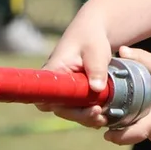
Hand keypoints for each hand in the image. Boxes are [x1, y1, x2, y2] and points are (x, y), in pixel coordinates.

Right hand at [36, 11, 114, 126]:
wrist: (95, 31)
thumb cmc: (91, 37)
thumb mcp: (95, 49)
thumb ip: (96, 67)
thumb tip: (96, 88)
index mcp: (53, 71)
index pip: (46, 96)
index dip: (61, 107)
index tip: (80, 108)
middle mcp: (55, 83)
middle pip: (61, 108)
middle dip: (80, 115)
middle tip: (99, 114)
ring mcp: (65, 89)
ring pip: (71, 110)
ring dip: (86, 117)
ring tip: (104, 118)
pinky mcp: (75, 93)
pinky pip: (80, 108)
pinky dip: (91, 114)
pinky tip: (105, 117)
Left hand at [101, 47, 150, 146]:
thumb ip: (143, 59)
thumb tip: (121, 51)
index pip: (138, 132)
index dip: (119, 136)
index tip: (105, 134)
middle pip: (141, 133)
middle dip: (129, 124)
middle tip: (118, 111)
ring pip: (150, 135)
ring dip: (143, 124)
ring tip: (139, 108)